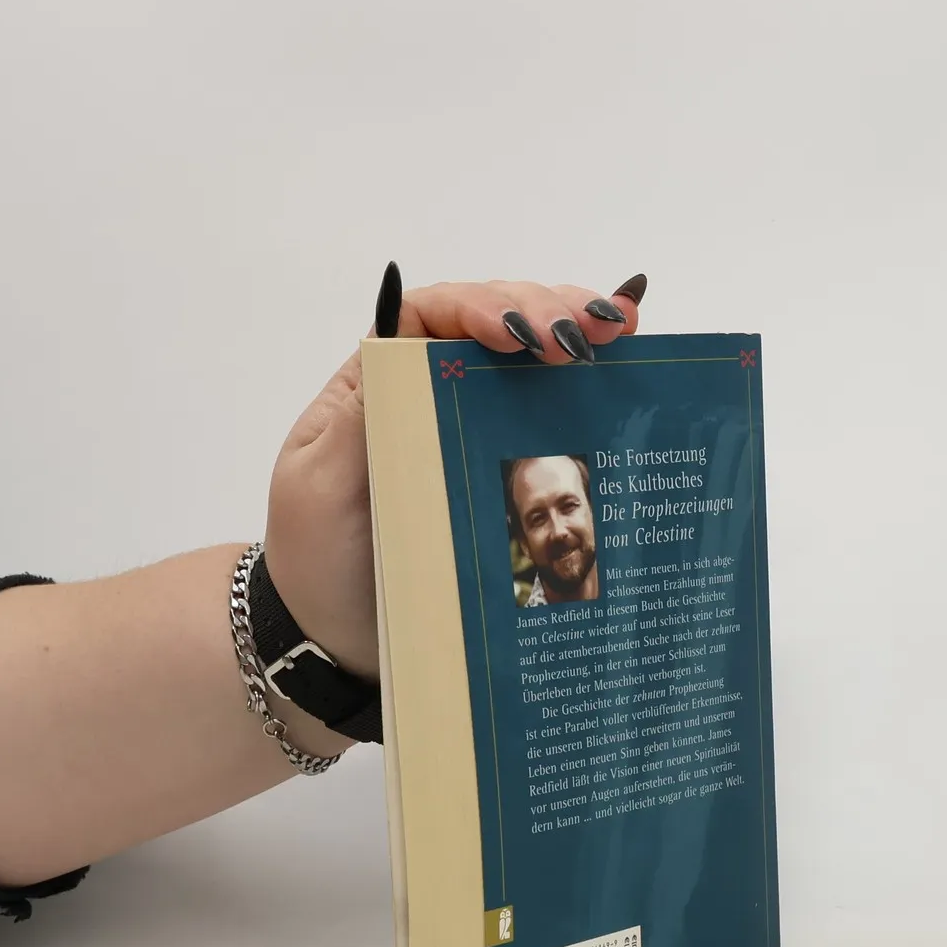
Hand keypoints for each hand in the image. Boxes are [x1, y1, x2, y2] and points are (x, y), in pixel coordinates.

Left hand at [260, 272, 646, 691]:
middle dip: (545, 310)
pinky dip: (594, 382)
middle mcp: (435, 395)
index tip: (518, 334)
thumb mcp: (318, 486)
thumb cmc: (318, 560)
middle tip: (589, 332)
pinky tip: (628, 362)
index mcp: (382, 386)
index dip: (481, 307)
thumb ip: (356, 420)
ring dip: (578, 328)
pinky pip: (555, 414)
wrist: (339, 638)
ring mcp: (478, 429)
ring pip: (532, 358)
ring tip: (619, 329)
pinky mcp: (512, 471)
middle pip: (495, 323)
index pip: (433, 316)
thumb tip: (398, 352)